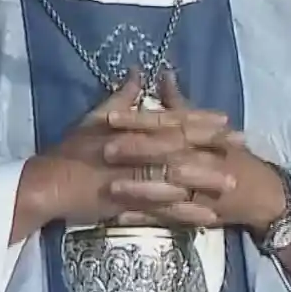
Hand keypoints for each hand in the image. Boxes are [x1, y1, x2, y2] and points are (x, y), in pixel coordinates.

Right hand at [27, 71, 229, 225]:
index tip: (226, 119)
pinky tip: (208, 218)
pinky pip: (162, 211)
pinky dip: (185, 215)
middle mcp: (135, 151)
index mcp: (130, 130)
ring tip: (232, 183)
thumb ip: (121, 98)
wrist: (48, 183)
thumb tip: (139, 72)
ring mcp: (133, 179)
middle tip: (242, 146)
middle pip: (180, 147)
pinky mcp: (129, 205)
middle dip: (212, 147)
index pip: (171, 122)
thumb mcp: (94, 118)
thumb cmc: (70, 150)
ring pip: (175, 179)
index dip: (199, 120)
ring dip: (205, 182)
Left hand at [107, 72, 285, 231]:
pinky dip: (146, 217)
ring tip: (110, 187)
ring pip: (168, 188)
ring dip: (139, 188)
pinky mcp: (198, 216)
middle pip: (168, 154)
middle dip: (137, 152)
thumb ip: (181, 105)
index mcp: (204, 136)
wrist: (264, 196)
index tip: (110, 117)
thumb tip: (162, 74)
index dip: (140, 120)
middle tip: (104, 149)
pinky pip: (169, 217)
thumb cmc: (233, 157)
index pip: (170, 124)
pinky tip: (121, 216)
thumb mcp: (210, 129)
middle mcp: (203, 160)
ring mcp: (201, 191)